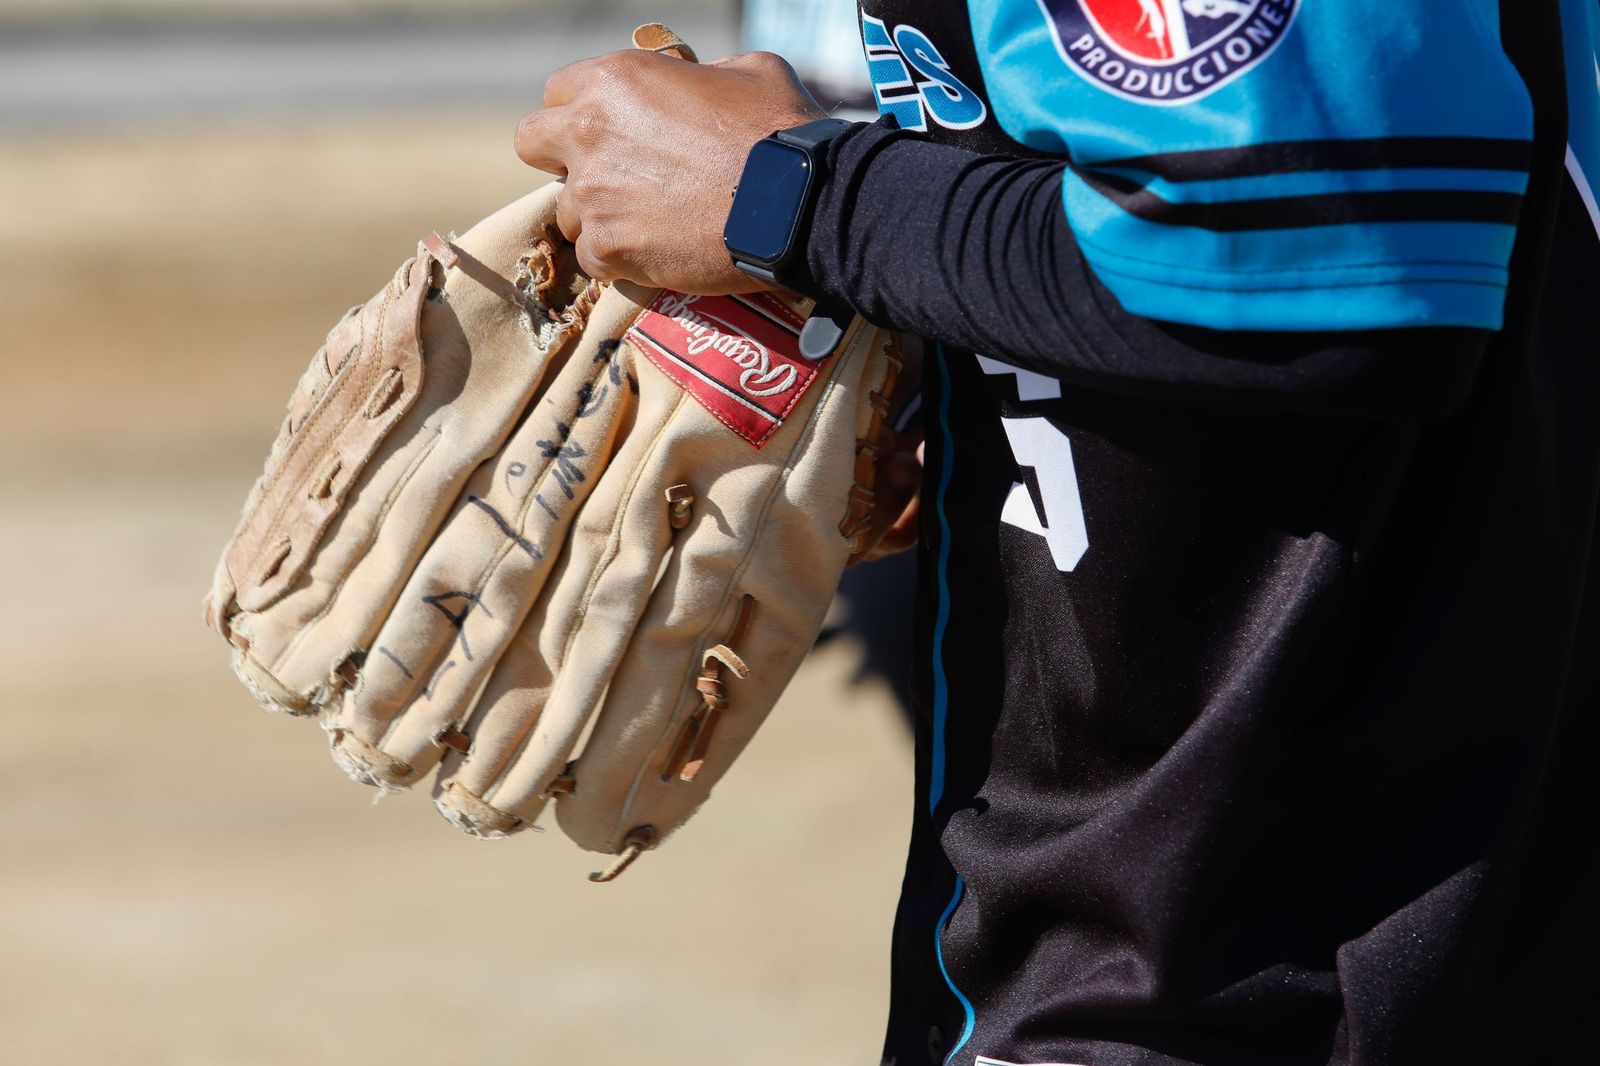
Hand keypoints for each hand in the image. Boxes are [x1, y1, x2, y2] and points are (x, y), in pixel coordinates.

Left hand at [515, 49, 827, 293]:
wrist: (798, 203)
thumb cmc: (780, 131)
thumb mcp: (746, 72)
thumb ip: (701, 76)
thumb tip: (699, 85)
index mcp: (615, 81)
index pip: (558, 92)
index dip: (583, 111)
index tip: (611, 132)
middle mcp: (590, 133)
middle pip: (532, 144)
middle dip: (561, 159)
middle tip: (605, 176)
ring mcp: (595, 195)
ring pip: (567, 212)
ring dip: (598, 217)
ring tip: (648, 225)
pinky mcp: (611, 248)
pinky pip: (593, 260)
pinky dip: (619, 261)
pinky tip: (655, 255)